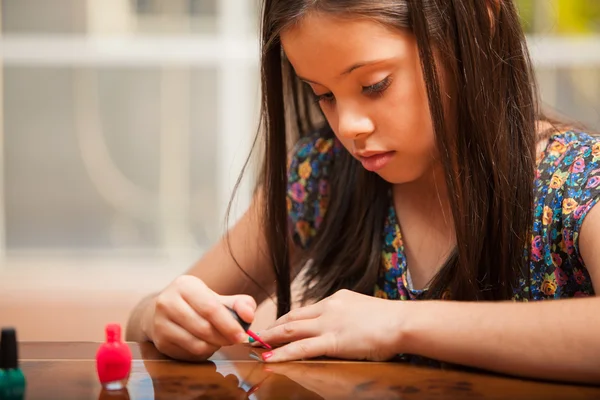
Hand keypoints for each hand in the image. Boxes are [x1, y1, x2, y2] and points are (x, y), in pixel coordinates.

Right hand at [143, 275, 256, 360]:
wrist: (168, 311)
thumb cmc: (199, 304)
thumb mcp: (219, 298)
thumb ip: (240, 304)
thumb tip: (249, 316)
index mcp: (184, 285)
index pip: (210, 308)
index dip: (229, 324)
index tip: (242, 335)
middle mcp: (167, 301)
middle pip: (204, 327)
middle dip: (224, 337)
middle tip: (235, 340)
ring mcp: (160, 322)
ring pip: (196, 343)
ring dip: (214, 346)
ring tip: (220, 340)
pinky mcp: (160, 340)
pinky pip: (188, 353)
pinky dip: (203, 352)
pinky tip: (206, 344)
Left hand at [256, 289, 403, 361]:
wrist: (403, 321)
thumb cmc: (391, 320)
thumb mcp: (364, 310)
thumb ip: (348, 315)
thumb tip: (342, 326)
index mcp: (337, 299)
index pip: (305, 310)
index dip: (287, 319)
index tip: (274, 326)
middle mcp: (329, 307)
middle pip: (293, 317)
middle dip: (272, 327)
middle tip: (254, 335)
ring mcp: (330, 323)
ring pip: (292, 330)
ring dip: (270, 338)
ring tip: (253, 345)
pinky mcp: (334, 340)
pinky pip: (303, 348)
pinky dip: (284, 352)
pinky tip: (271, 357)